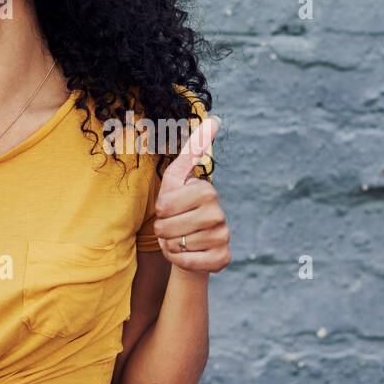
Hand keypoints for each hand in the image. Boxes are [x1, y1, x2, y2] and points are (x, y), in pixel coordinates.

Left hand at [153, 115, 229, 273]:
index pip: (165, 205)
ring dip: (170, 246)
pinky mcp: (223, 258)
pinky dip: (180, 261)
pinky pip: (189, 263)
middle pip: (168, 227)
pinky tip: (187, 255)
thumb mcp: (176, 179)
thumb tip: (215, 120)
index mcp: (207, 191)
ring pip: (177, 246)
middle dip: (162, 230)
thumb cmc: (178, 209)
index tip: (168, 208)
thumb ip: (190, 151)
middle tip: (171, 227)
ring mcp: (223, 236)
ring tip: (179, 240)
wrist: (188, 245)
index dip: (160, 210)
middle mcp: (219, 213)